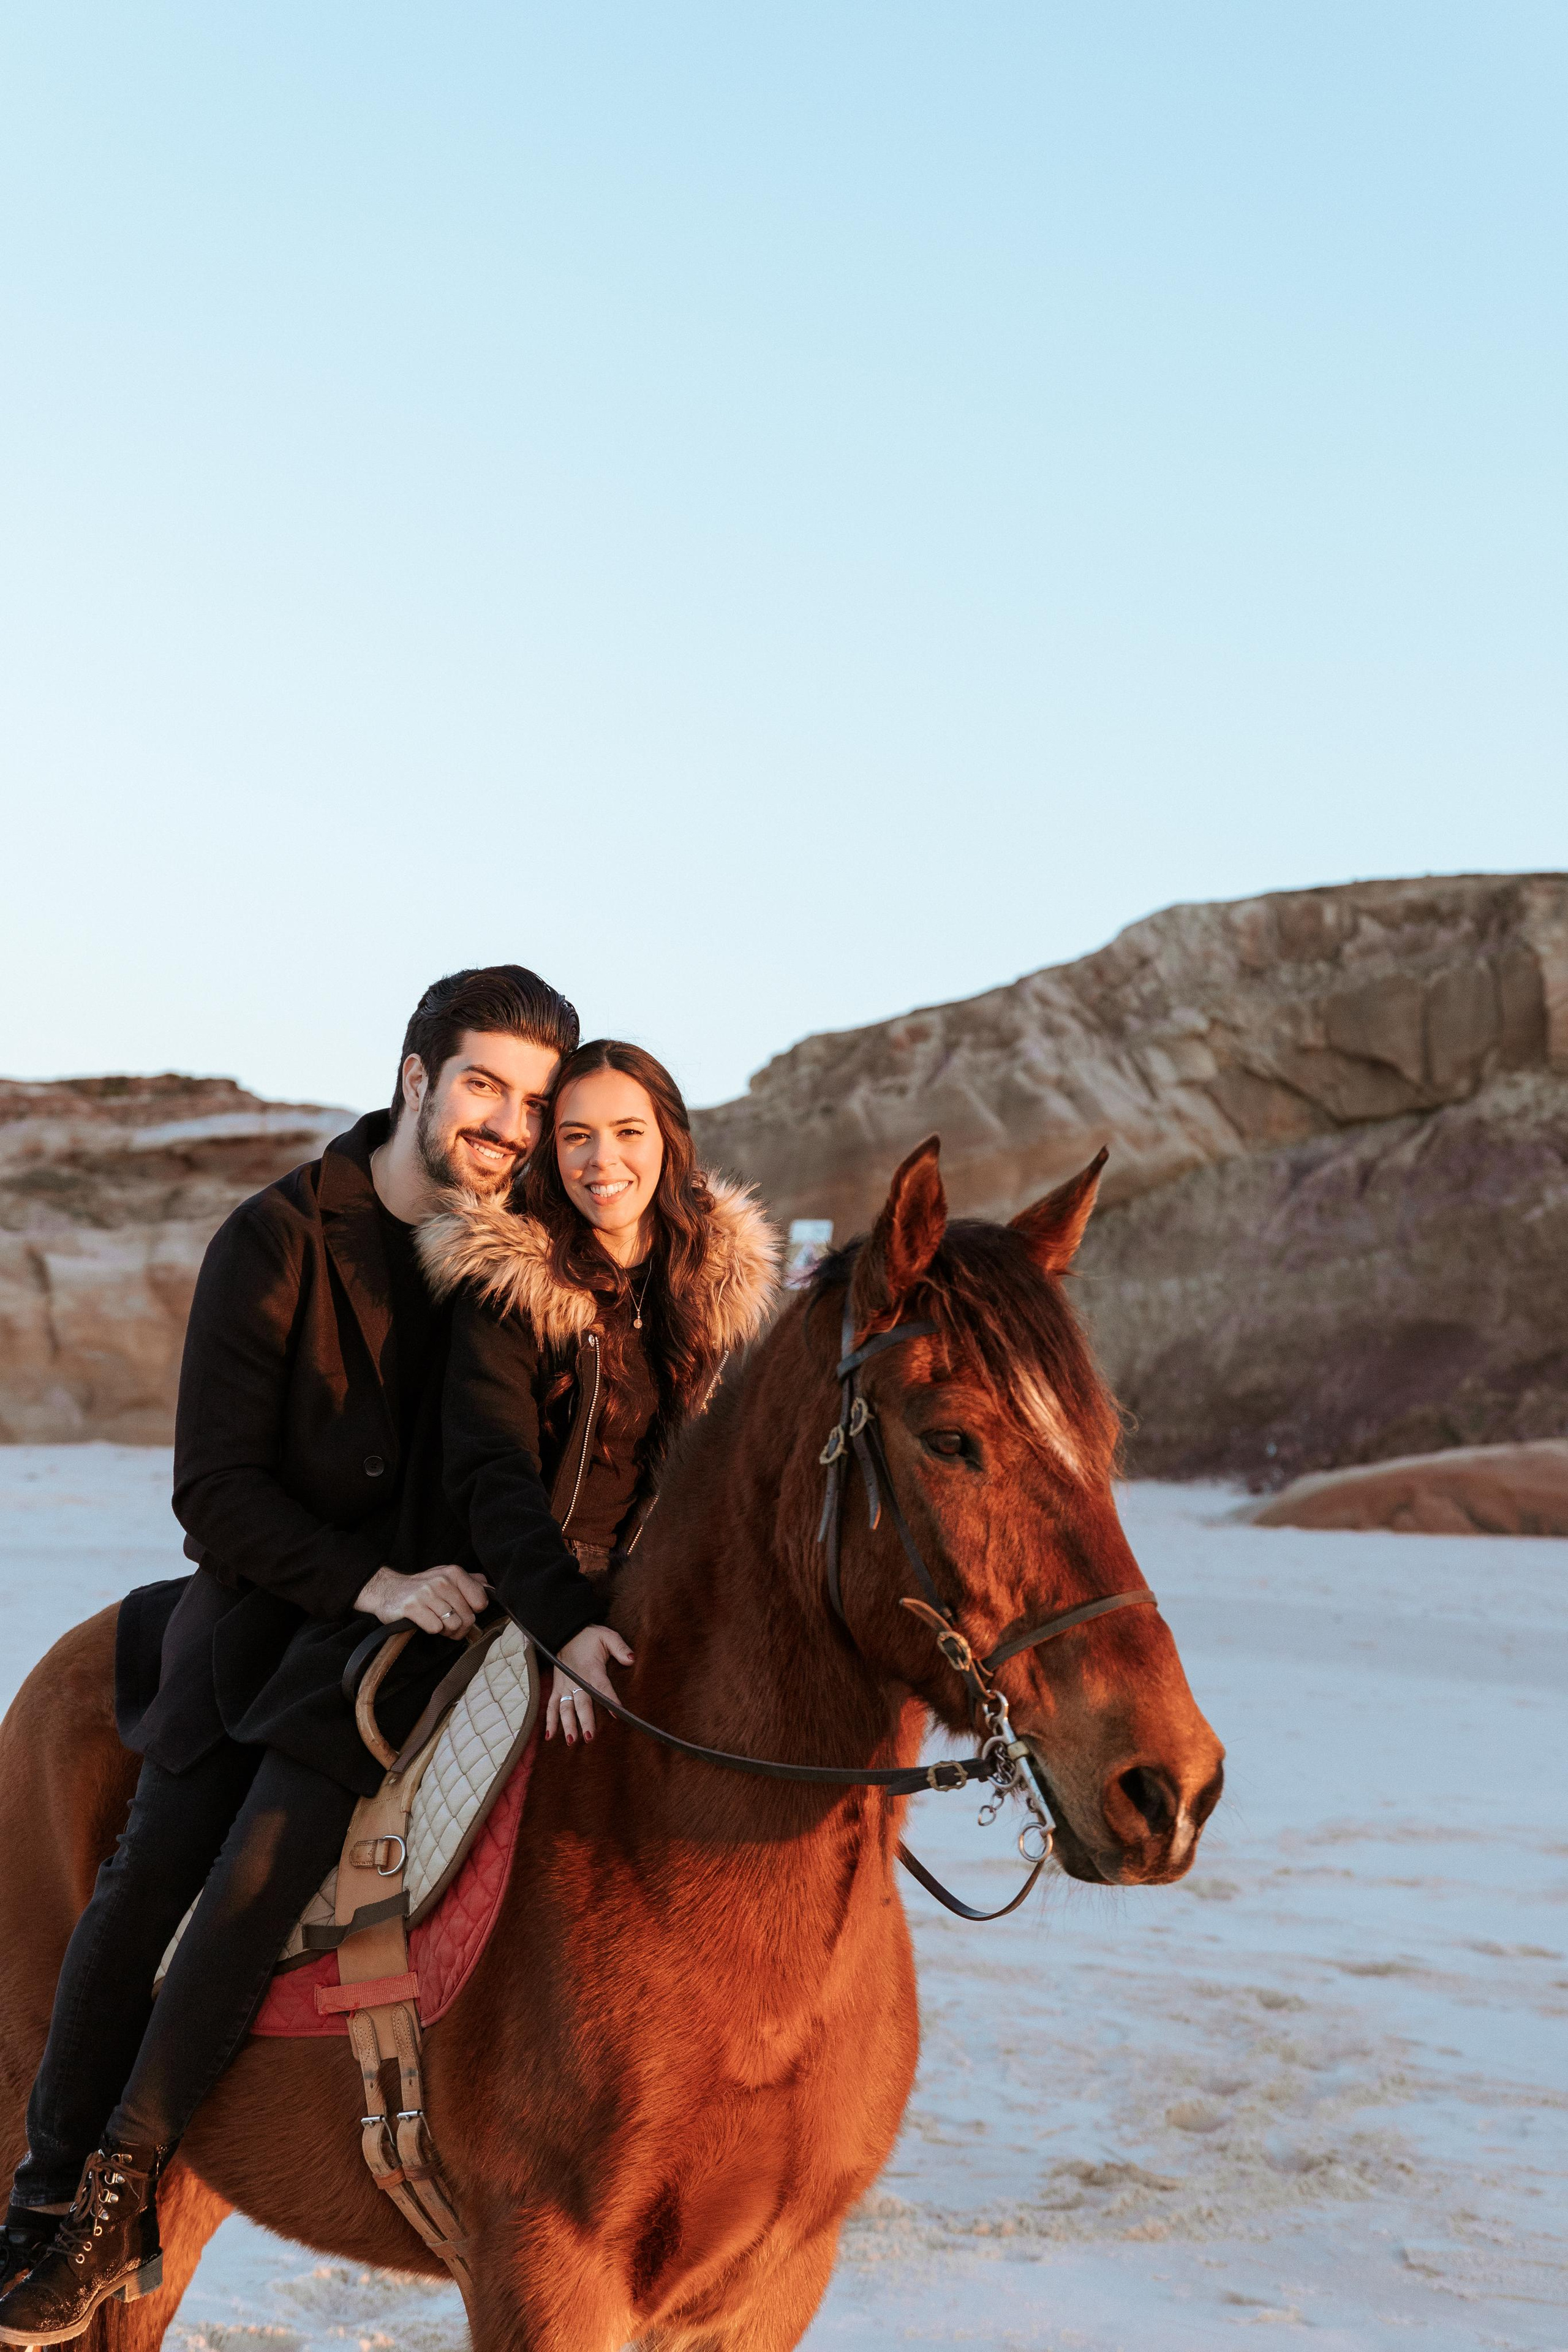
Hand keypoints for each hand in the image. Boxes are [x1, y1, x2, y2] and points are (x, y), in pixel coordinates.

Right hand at [355, 1564, 488, 1638]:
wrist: (388, 1590)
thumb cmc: (423, 1587)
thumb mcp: (447, 1577)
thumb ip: (471, 1582)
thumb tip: (491, 1589)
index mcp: (454, 1573)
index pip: (481, 1602)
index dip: (473, 1612)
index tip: (462, 1610)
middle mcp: (442, 1581)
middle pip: (468, 1618)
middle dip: (459, 1627)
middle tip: (447, 1623)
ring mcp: (426, 1594)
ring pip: (453, 1625)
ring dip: (446, 1630)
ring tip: (437, 1622)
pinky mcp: (412, 1608)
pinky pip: (436, 1628)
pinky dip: (432, 1630)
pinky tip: (426, 1622)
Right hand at [547, 1624, 633, 1745]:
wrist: (566, 1632)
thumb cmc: (590, 1637)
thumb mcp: (607, 1636)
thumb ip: (619, 1647)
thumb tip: (632, 1659)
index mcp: (592, 1669)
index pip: (603, 1687)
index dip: (610, 1700)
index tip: (617, 1714)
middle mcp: (577, 1680)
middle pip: (582, 1703)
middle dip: (585, 1720)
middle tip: (589, 1737)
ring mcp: (565, 1685)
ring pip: (565, 1708)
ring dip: (567, 1725)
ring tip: (571, 1741)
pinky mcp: (557, 1687)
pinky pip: (551, 1706)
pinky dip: (549, 1720)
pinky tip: (550, 1736)